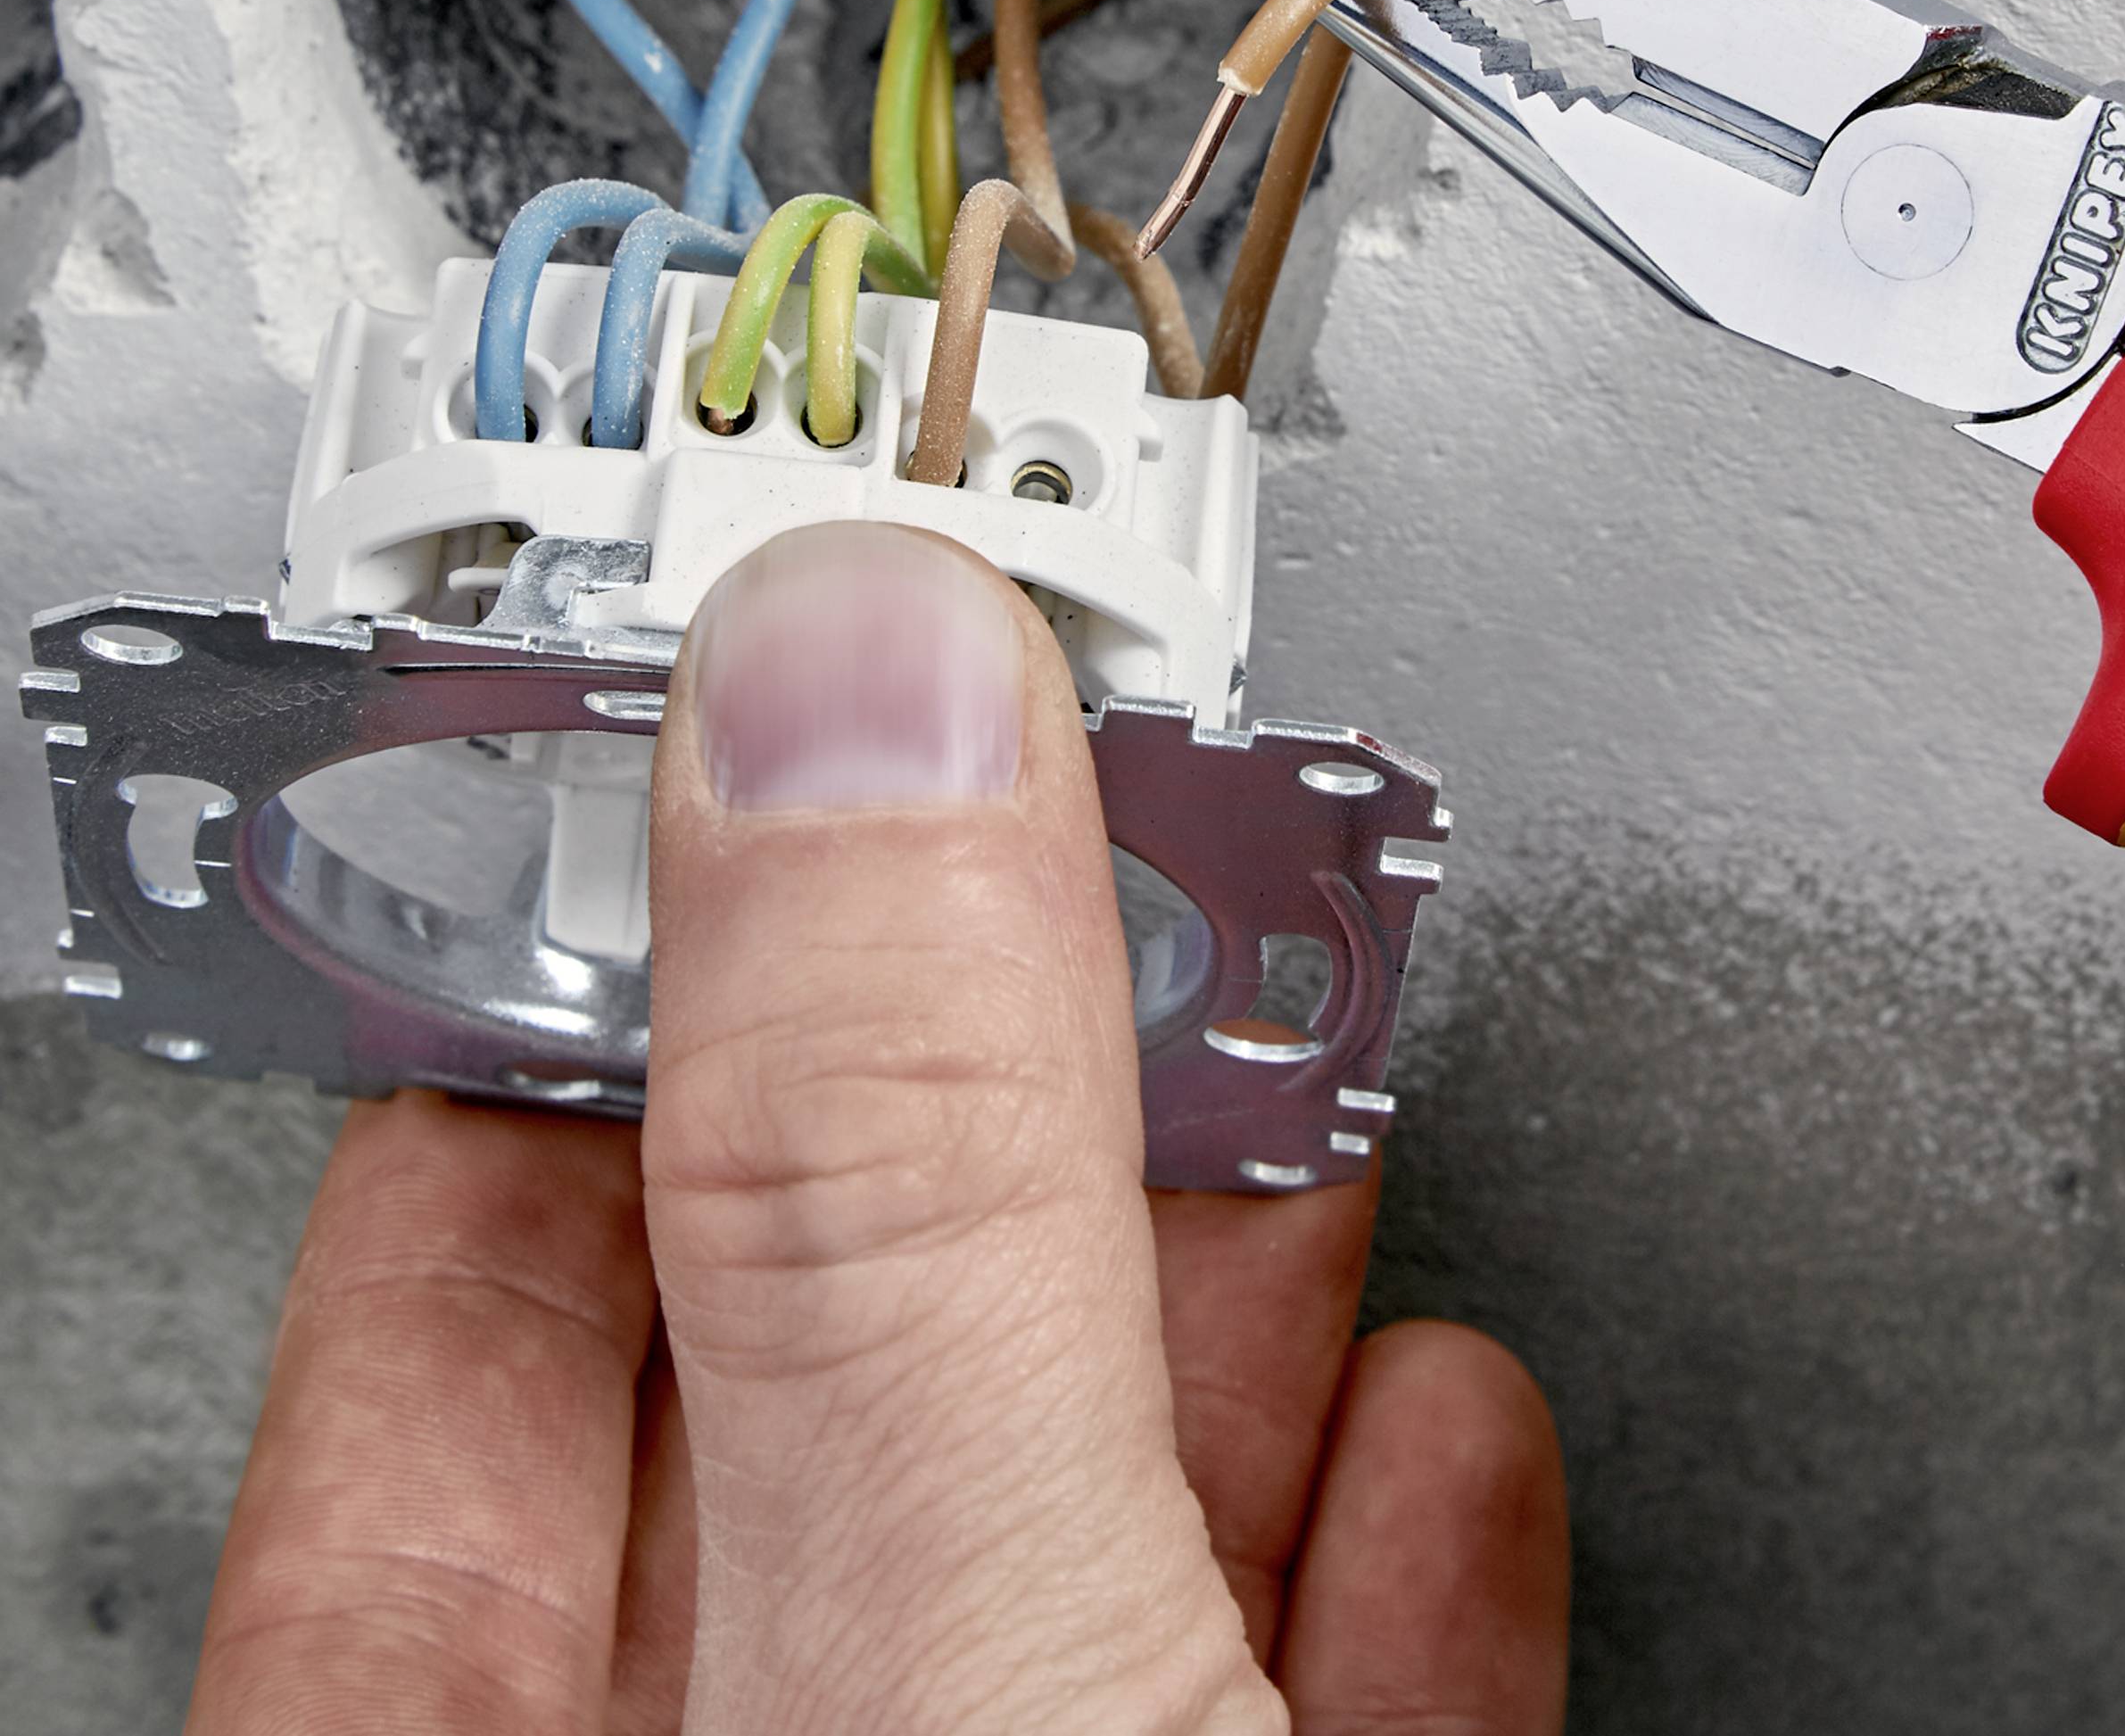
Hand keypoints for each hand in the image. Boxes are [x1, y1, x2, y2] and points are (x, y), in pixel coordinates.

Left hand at [184, 524, 1568, 1731]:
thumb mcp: (950, 1675)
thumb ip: (900, 1207)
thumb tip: (862, 706)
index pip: (470, 1258)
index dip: (639, 924)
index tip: (776, 707)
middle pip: (820, 1352)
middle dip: (980, 1048)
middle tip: (1068, 791)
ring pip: (1065, 1519)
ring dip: (1209, 1266)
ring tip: (1280, 1020)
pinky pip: (1288, 1716)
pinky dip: (1383, 1564)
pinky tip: (1438, 1427)